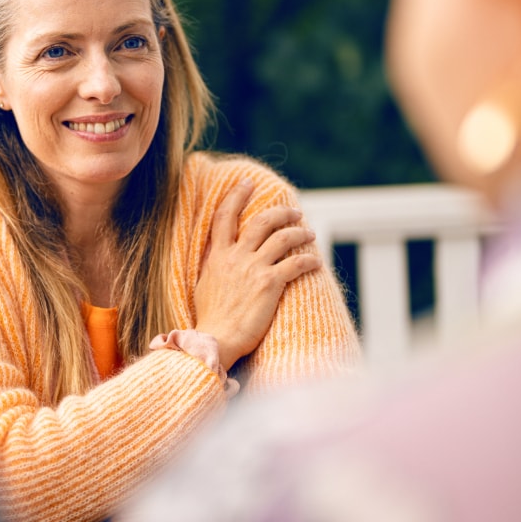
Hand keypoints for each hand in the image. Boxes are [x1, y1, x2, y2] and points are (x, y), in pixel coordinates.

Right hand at [193, 180, 319, 370]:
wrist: (216, 339)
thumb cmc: (211, 319)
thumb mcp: (204, 285)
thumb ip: (214, 267)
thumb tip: (219, 258)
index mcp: (218, 256)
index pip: (225, 216)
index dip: (236, 195)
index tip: (247, 183)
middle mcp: (236, 256)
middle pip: (261, 221)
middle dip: (281, 212)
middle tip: (294, 211)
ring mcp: (253, 268)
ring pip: (283, 238)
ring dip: (300, 232)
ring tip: (309, 233)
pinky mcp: (270, 283)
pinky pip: (296, 264)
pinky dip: (309, 260)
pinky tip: (316, 261)